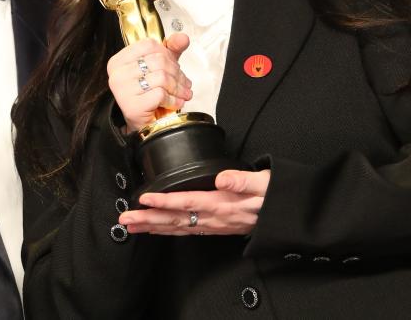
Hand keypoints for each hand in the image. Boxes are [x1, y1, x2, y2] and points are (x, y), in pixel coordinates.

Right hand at [106, 33, 192, 131]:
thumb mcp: (160, 68)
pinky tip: (175, 103)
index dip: (167, 53)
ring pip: (161, 77)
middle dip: (177, 73)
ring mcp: (122, 89)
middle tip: (185, 83)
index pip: (148, 45)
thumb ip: (171, 50)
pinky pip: (160, 94)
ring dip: (178, 87)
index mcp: (119, 60)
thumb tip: (183, 38)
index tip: (175, 65)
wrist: (144, 124)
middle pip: (158, 61)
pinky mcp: (131, 105)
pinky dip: (173, 99)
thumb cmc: (149, 94)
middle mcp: (116, 73)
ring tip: (183, 93)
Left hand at [119, 169, 270, 235]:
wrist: (285, 215)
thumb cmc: (274, 195)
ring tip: (131, 226)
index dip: (164, 201)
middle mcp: (214, 218)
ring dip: (153, 227)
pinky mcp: (214, 227)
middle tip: (125, 219)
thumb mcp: (265, 182)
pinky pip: (186, 231)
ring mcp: (213, 225)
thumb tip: (223, 178)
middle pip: (175, 220)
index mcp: (223, 204)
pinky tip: (155, 229)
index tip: (144, 198)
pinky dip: (168, 230)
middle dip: (148, 219)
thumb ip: (243, 180)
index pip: (187, 202)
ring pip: (177, 228)